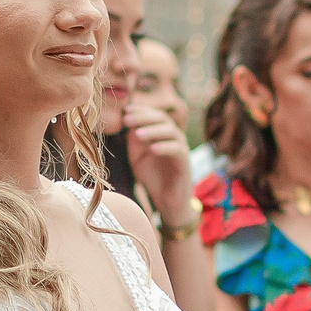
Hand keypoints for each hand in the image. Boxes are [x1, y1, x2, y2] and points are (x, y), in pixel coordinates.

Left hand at [121, 103, 195, 221]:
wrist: (166, 200)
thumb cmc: (152, 177)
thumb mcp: (137, 157)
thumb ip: (134, 141)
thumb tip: (129, 124)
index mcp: (162, 134)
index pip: (154, 115)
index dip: (140, 110)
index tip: (125, 110)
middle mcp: (174, 137)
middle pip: (162, 119)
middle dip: (144, 117)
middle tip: (127, 120)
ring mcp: (181, 148)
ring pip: (171, 132)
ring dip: (153, 131)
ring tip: (138, 134)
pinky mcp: (185, 162)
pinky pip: (177, 150)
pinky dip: (164, 147)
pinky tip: (152, 149)